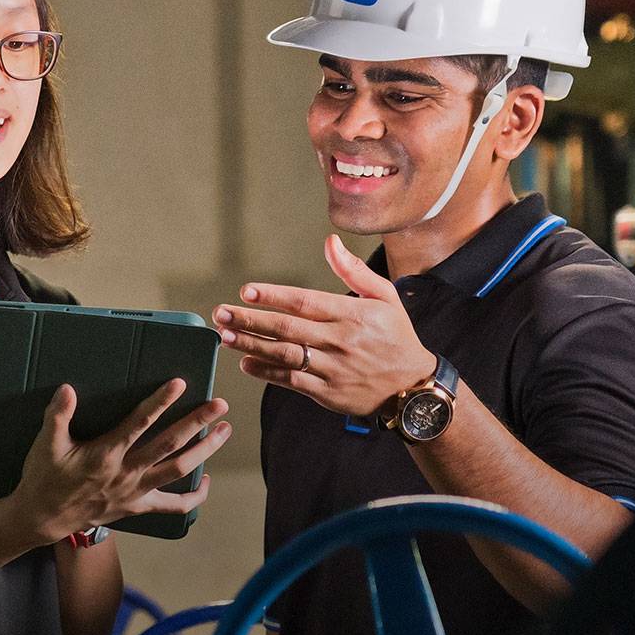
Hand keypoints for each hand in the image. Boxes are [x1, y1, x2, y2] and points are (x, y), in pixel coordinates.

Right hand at [6, 380, 230, 542]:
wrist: (43, 518)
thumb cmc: (44, 478)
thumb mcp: (45, 445)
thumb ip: (57, 415)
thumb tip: (67, 389)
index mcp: (106, 454)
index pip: (139, 422)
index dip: (160, 401)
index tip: (180, 382)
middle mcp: (126, 472)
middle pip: (170, 445)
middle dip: (198, 423)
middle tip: (220, 405)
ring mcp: (135, 491)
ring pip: (179, 470)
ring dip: (205, 451)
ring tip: (224, 432)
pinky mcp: (138, 506)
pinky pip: (172, 505)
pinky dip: (194, 498)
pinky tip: (207, 482)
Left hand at [216, 234, 437, 417]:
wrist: (412, 386)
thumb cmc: (396, 336)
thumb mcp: (384, 297)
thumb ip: (353, 270)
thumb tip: (330, 241)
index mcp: (351, 314)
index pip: (305, 302)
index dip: (273, 296)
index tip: (246, 291)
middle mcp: (339, 341)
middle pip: (287, 329)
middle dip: (250, 320)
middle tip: (221, 313)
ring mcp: (332, 368)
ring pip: (285, 355)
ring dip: (252, 346)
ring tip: (226, 337)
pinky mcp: (327, 392)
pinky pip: (292, 381)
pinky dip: (267, 373)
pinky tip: (247, 363)